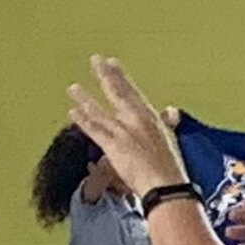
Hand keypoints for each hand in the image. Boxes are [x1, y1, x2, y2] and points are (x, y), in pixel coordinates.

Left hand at [62, 56, 188, 201]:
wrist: (165, 184)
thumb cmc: (169, 167)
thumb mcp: (171, 139)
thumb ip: (168, 122)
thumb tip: (171, 111)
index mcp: (150, 117)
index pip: (132, 91)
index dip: (120, 76)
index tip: (111, 63)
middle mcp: (136, 119)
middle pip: (117, 92)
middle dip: (105, 75)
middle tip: (95, 60)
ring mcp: (123, 131)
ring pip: (100, 111)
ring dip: (85, 98)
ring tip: (73, 88)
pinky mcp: (113, 145)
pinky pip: (95, 130)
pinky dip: (83, 120)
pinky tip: (73, 112)